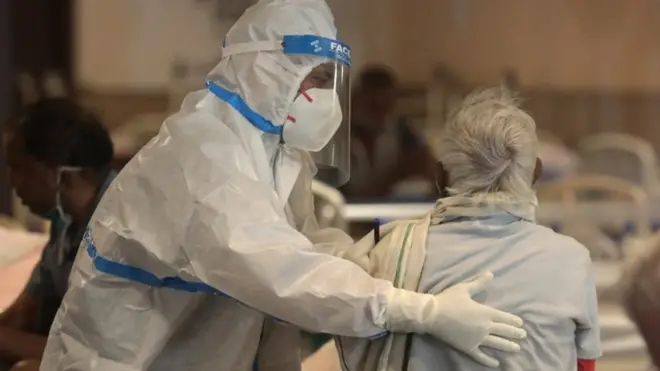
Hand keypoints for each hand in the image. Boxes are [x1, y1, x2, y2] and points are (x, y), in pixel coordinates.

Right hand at [385, 271, 526, 366]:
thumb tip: (491, 273)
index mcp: (485, 312)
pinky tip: (496, 363)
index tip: (521, 323)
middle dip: (515, 334)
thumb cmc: (448, 300)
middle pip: (504, 331)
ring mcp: (477, 339)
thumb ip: (478, 283)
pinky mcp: (468, 347)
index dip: (514, 320)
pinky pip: (481, 356)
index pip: (504, 317)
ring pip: (497, 344)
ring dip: (508, 346)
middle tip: (523, 336)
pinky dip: (489, 361)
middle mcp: (484, 327)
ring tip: (517, 348)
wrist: (432, 315)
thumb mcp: (464, 288)